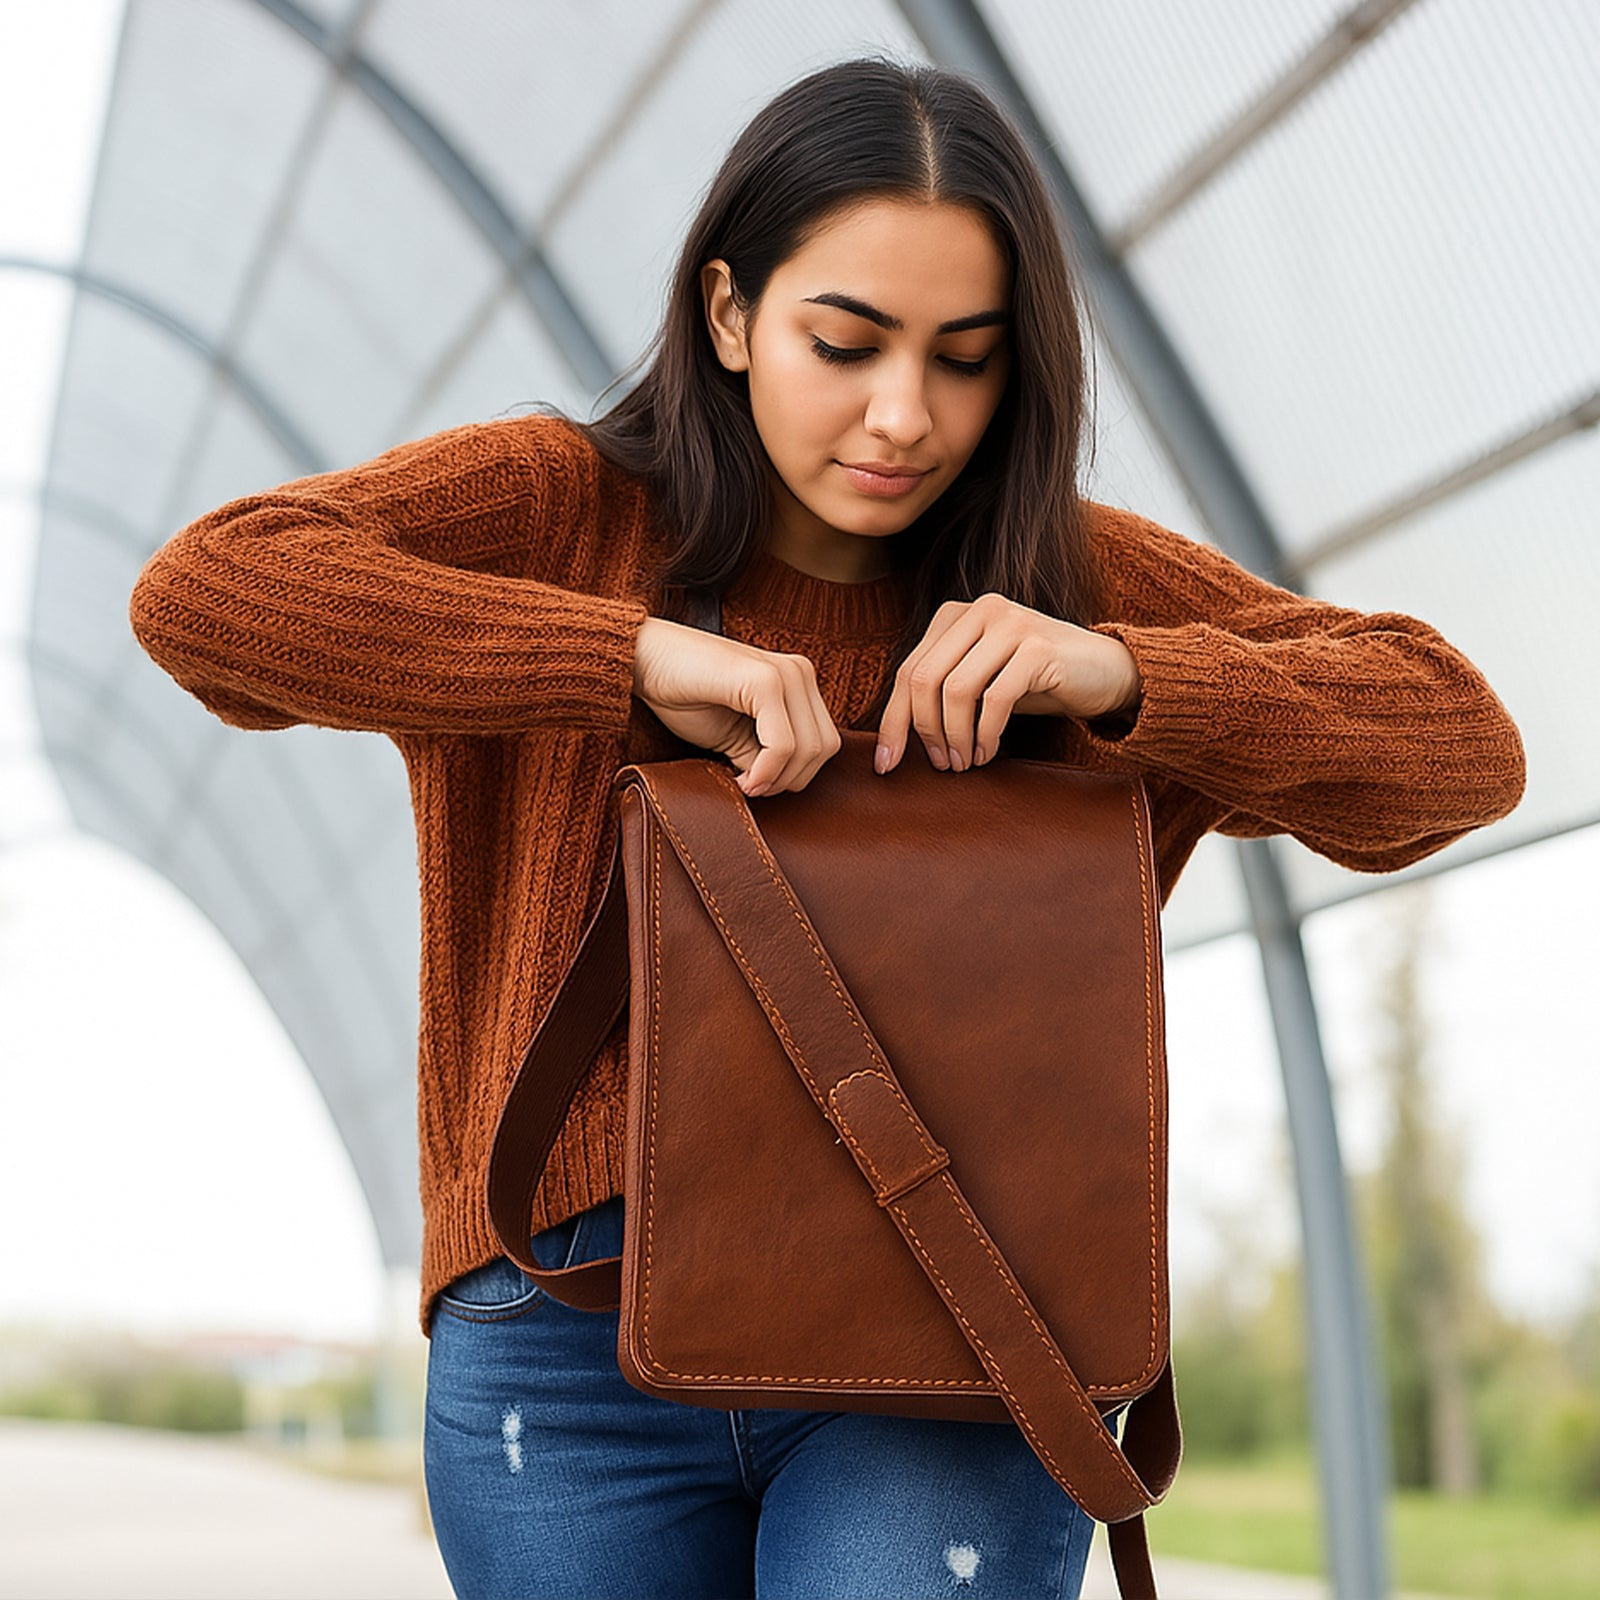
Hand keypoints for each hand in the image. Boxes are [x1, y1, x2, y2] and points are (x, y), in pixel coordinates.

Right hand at [631, 617, 840, 796]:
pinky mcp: (764, 680)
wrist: (644, 661)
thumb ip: (768, 755)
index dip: (795, 775)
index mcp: (798, 681)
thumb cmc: (684, 695)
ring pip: (810, 749)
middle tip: (750, 787)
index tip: (757, 785)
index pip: (825, 743)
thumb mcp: (738, 735)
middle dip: (789, 780)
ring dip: (777, 779)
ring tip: (743, 782)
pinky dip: (765, 771)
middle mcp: (799, 672)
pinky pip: (783, 745)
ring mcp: (785, 673)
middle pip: (824, 748)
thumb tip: (784, 785)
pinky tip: (741, 777)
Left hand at [874, 593, 1140, 772]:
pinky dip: (985, 734)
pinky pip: (995, 699)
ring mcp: (1009, 623)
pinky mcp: (1038, 647)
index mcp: (954, 616)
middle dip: (923, 731)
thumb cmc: (1036, 682)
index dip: (893, 721)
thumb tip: (894, 738)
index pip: (908, 671)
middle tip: (940, 765)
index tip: (885, 764)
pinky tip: (988, 753)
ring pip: (955, 689)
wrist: (1107, 670)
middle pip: (924, 679)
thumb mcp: (981, 681)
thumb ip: (941, 693)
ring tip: (963, 763)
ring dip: (955, 737)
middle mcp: (978, 610)